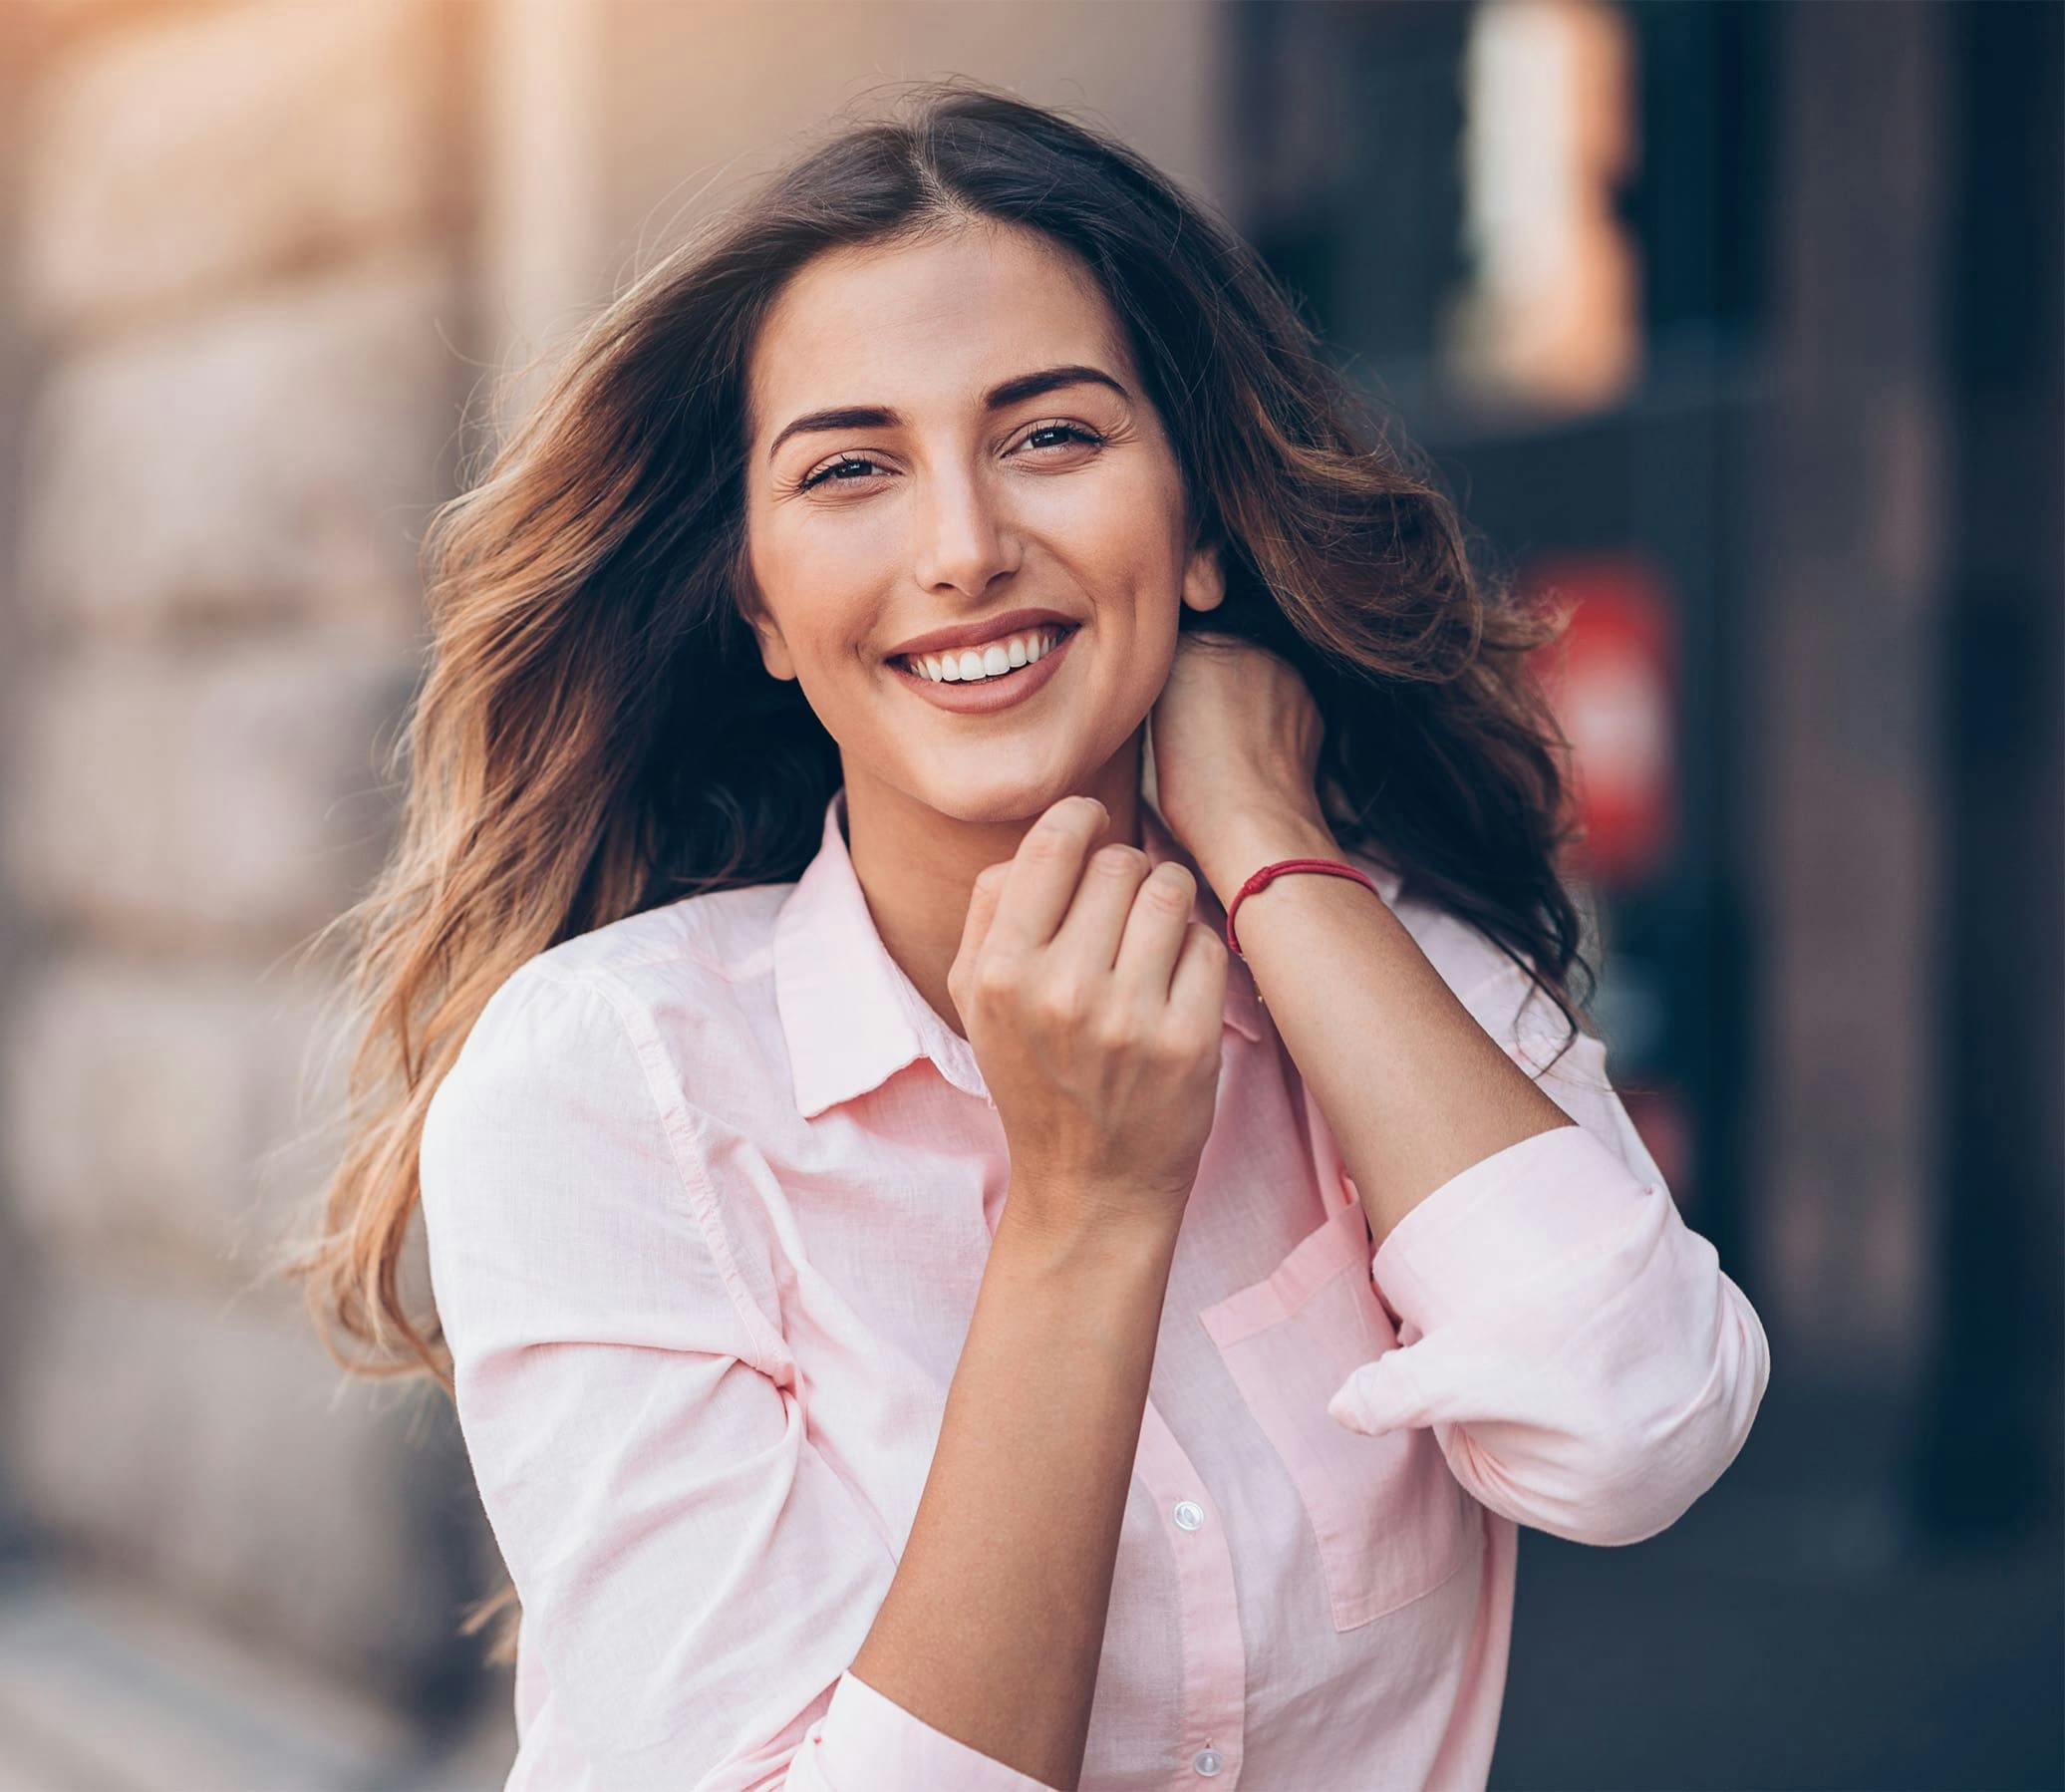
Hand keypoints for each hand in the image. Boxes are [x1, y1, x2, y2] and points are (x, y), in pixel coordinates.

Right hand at [947, 794, 1229, 1241]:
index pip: (1055, 845)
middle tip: (1119, 909)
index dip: (1081, 818)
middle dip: (1125, 872)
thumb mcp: (976, 998)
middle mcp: (1061, 991)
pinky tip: (1173, 983)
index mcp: (1000, 972)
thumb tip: (1046, 833)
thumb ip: (991, 907)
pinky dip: (1195, 952)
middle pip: (1120, 862)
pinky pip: (1207, 943)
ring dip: (1166, 900)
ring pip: (1170, 891)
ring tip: (1151, 934)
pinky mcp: (1188, 1041)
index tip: (1091, 825)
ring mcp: (1129, 1018)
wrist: (1088, 1182)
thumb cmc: (1032, 1074)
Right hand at [1148, 629, 1334, 898]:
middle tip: (1207, 725)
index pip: (1181, 646)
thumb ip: (1173, 690)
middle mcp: (1241, 645)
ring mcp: (1282, 668)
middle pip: (1224, 652)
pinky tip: (1262, 752)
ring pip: (1259, 674)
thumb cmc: (1195, 792)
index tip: (1178, 710)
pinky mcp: (1310, 697)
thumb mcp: (1158, 730)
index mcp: (1190, 648)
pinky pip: (1285, 699)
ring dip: (1249, 697)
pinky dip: (1275, 719)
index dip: (1179, 681)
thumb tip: (1189, 684)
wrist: (1258, 827)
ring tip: (1235, 743)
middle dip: (1218, 681)